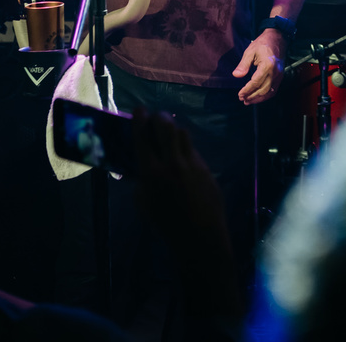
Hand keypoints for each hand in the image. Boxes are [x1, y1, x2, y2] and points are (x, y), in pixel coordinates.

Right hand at [131, 109, 227, 245]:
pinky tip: (182, 155)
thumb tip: (140, 165)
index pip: (143, 136)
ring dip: (174, 130)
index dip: (140, 119)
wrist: (199, 235)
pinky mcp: (206, 168)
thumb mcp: (143, 202)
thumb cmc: (165, 223)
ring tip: (169, 132)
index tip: (139, 110)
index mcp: (151, 172)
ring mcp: (192, 163)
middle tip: (155, 117)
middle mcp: (172, 162)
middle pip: (166, 127)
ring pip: (183, 134)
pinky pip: (193, 150)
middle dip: (159, 118)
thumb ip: (141, 179)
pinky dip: (185, 148)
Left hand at [233, 29, 285, 104]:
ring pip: (269, 92)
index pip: (255, 82)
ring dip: (259, 98)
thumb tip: (236, 75)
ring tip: (249, 101)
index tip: (239, 94)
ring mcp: (279, 75)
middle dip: (252, 96)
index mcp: (267, 66)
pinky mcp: (280, 76)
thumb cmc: (263, 43)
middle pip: (263, 90)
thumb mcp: (250, 51)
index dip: (247, 90)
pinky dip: (266, 95)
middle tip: (242, 99)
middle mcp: (275, 72)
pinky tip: (259, 97)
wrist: (277, 38)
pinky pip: (274, 89)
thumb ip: (243, 64)